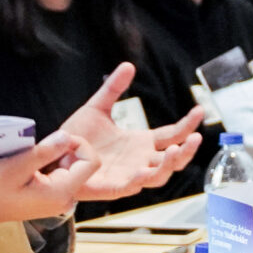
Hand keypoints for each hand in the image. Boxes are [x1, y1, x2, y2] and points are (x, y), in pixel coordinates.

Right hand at [0, 130, 97, 226]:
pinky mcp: (50, 197)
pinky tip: (30, 164)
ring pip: (69, 167)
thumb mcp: (17, 166)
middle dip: (64, 149)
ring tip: (31, 156)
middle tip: (39, 147)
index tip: (57, 138)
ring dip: (54, 156)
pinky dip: (48, 164)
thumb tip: (66, 137)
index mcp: (62, 192)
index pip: (92, 163)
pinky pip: (59, 174)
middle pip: (82, 165)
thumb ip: (45, 151)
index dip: (79, 144)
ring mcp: (58, 199)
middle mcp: (65, 199)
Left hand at [51, 64, 204, 200]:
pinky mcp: (111, 187)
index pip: (171, 135)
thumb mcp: (97, 108)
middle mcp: (139, 161)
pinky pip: (130, 187)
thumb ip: (113, 89)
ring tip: (176, 150)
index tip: (199, 110)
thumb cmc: (76, 137)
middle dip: (187, 150)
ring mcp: (128, 175)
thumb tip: (129, 65)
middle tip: (196, 137)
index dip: (187, 125)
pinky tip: (144, 171)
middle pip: (173, 160)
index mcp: (140, 143)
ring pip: (158, 176)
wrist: (53, 156)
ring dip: (169, 166)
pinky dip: (139, 180)